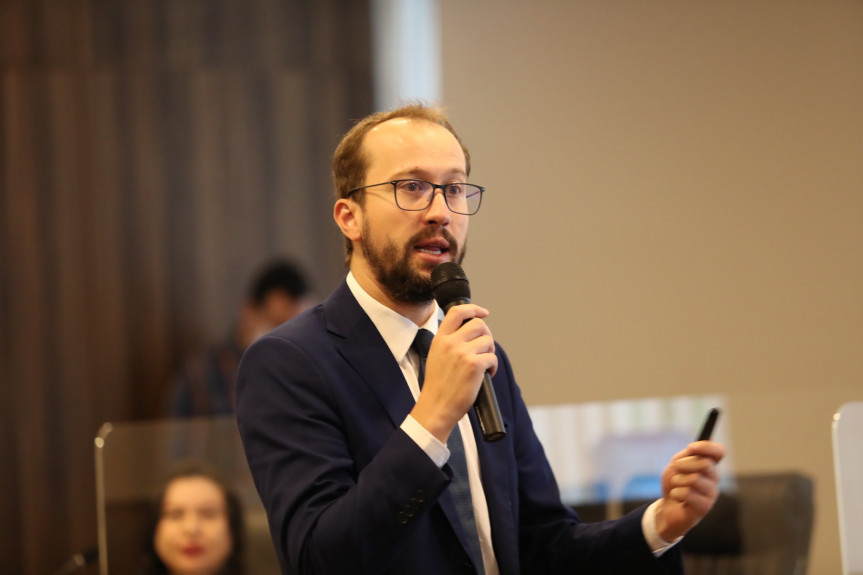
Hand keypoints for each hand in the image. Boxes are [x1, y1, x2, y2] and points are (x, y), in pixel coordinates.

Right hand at [410, 304, 496, 442]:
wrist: (436, 407)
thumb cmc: (438, 386)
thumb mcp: (436, 356)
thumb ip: (449, 342)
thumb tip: (470, 333)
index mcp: (440, 339)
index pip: (457, 312)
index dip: (474, 308)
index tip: (483, 312)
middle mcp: (450, 343)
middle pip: (478, 324)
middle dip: (486, 335)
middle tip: (485, 348)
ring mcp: (462, 353)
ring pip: (488, 340)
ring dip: (490, 352)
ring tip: (484, 365)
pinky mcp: (474, 365)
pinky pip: (492, 357)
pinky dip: (493, 367)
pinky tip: (487, 375)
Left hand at [655, 440, 725, 541]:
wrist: (667, 508)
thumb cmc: (674, 484)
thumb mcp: (676, 465)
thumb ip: (687, 455)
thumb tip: (695, 446)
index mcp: (709, 465)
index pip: (719, 452)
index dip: (707, 447)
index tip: (691, 447)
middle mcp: (714, 479)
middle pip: (705, 464)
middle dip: (684, 464)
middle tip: (675, 469)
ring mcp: (711, 493)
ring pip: (695, 479)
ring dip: (678, 480)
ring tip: (675, 487)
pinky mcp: (705, 507)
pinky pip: (688, 493)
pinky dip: (676, 492)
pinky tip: (676, 497)